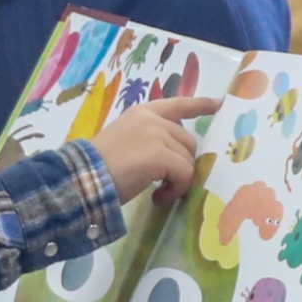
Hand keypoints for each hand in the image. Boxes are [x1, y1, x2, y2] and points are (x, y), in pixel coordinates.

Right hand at [91, 92, 210, 207]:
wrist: (82, 178)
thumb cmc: (96, 167)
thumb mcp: (125, 143)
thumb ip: (149, 140)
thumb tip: (175, 157)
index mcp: (141, 113)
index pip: (177, 104)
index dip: (200, 105)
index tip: (219, 104)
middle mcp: (151, 119)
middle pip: (187, 141)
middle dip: (181, 163)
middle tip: (163, 183)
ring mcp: (156, 134)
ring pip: (188, 159)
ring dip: (177, 179)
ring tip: (158, 192)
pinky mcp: (160, 155)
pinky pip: (184, 173)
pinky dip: (176, 189)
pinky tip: (158, 197)